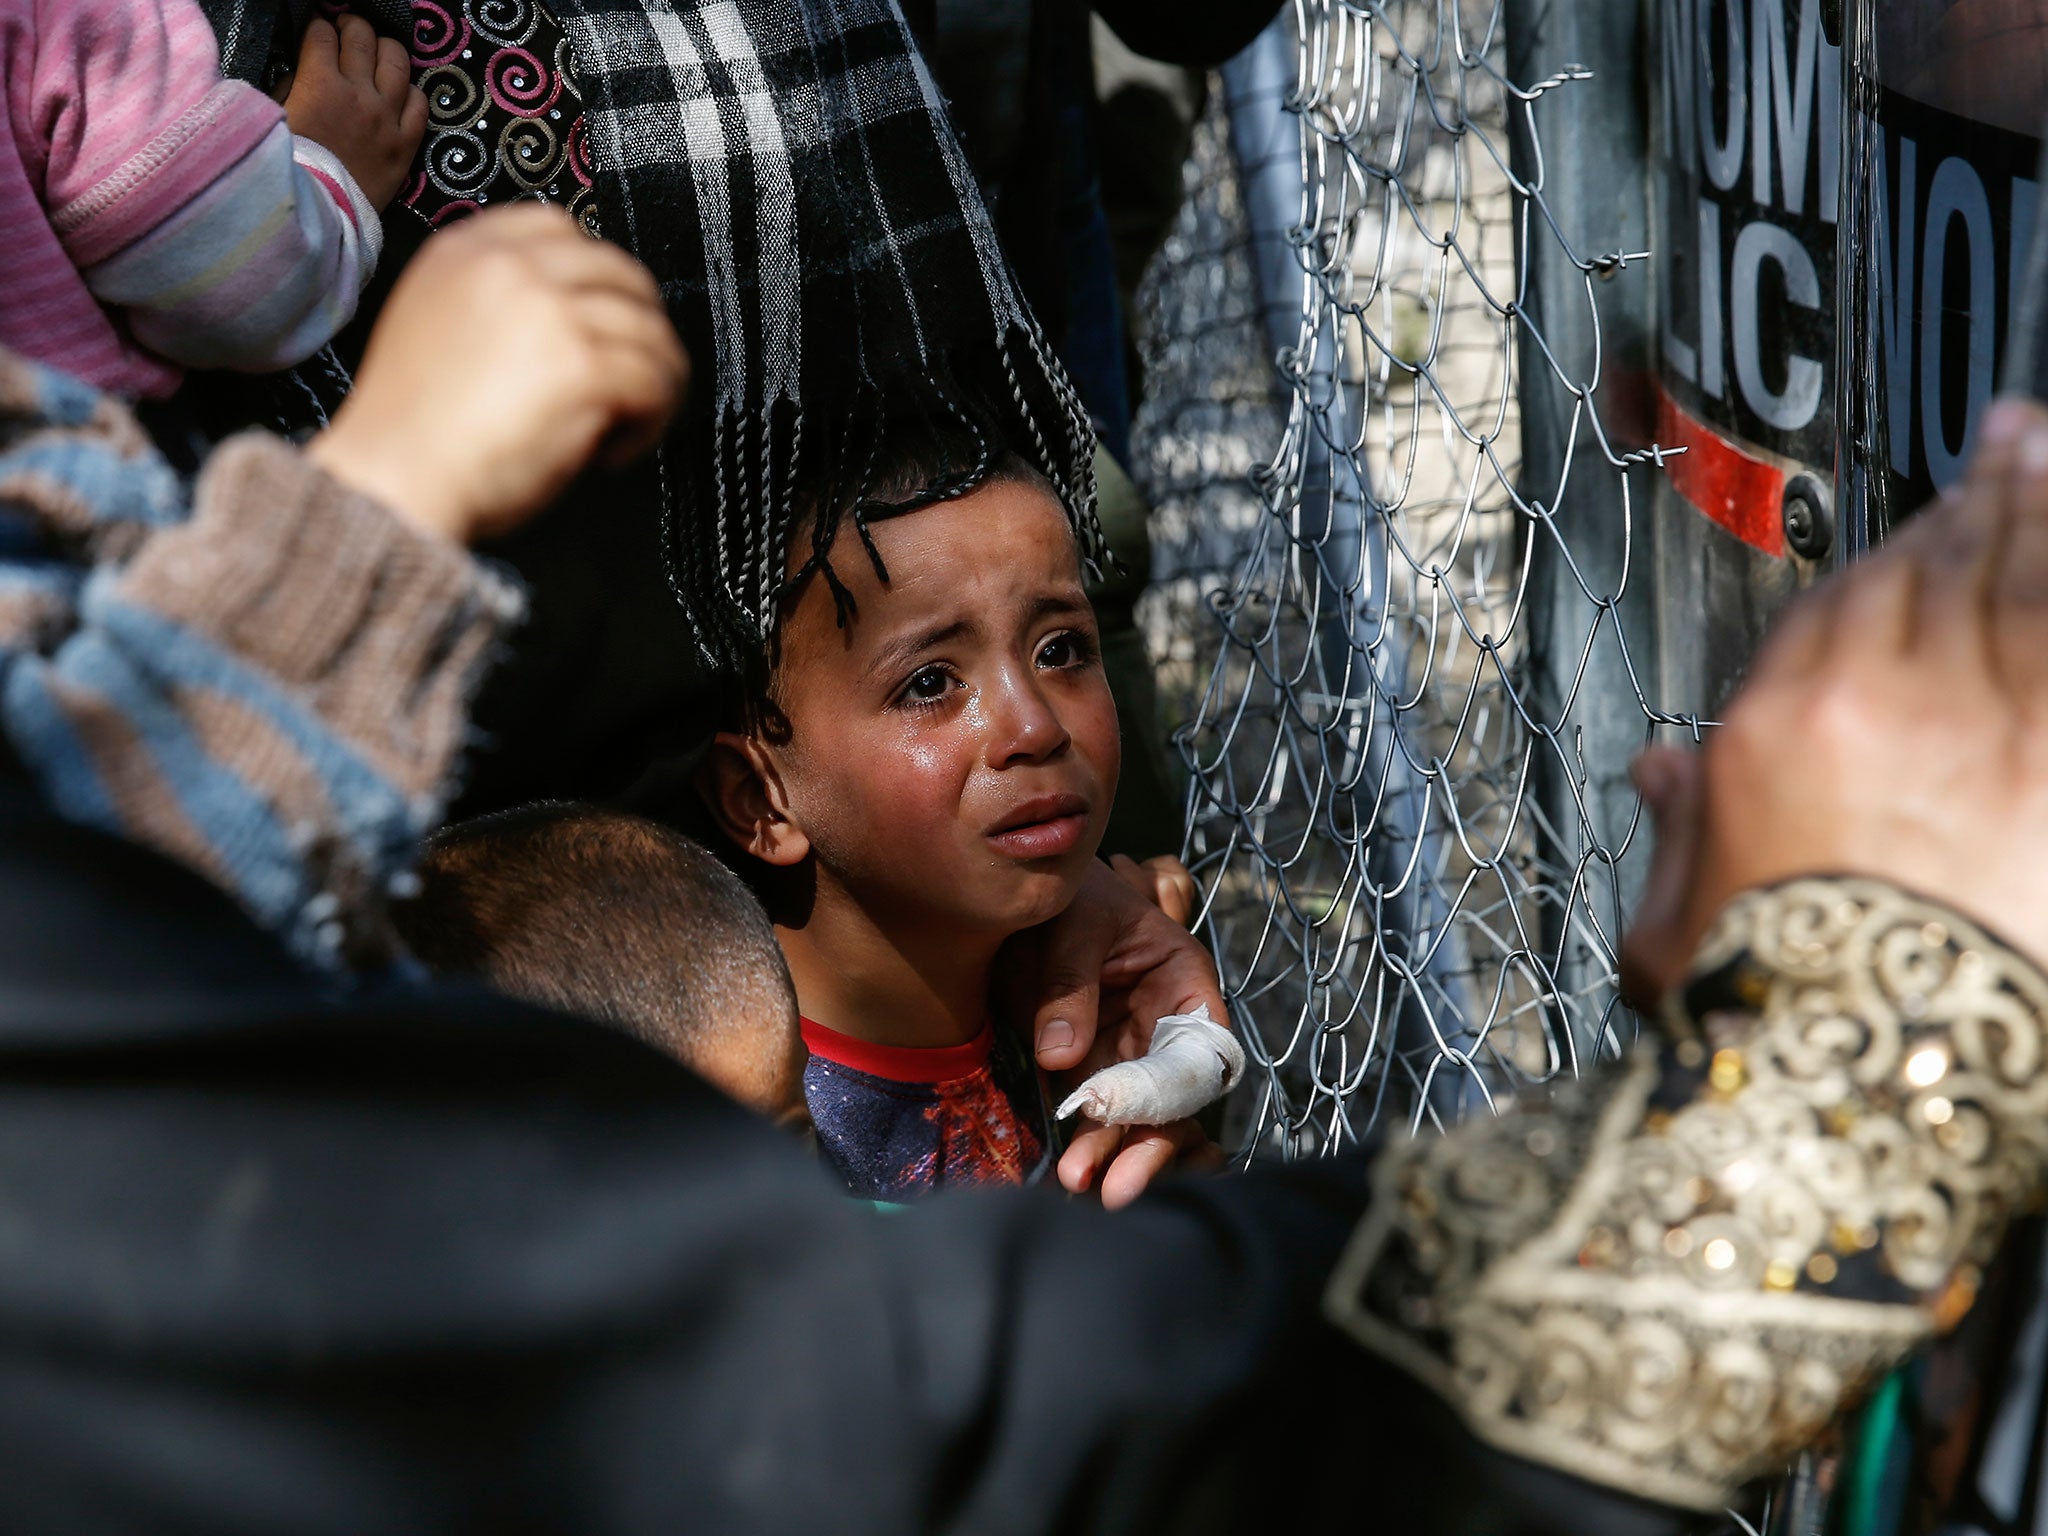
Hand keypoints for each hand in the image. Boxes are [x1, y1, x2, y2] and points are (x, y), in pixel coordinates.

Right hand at [284, 16, 426, 210]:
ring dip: (385, 49)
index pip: (322, 34)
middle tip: (346, 32)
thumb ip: (291, 86)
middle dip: (351, 26)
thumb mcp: (276, 116)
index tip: (318, 30)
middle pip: (363, 37)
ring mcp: (387, 117)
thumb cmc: (289, 165)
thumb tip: (303, 68)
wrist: (318, 212)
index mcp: (319, 82)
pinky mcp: (406, 144)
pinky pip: (420, 104)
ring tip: (377, 52)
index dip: (318, 26)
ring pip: (397, 62)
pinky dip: (411, 92)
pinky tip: (400, 93)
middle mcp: (358, 93)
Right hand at [306, 204, 687, 544]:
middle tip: (632, 378)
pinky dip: (649, 423)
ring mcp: (553, 311)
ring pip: (649, 331)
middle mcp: (512, 266)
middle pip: (619, 271)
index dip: (594, 274)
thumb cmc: (413, 431)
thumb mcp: (436, 324)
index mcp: (466, 250)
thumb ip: (495, 300)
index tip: (601, 320)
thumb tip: (573, 315)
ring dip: (651, 383)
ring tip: (622, 426)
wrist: (395, 478)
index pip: (558, 225)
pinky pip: (655, 381)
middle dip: (638, 327)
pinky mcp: (584, 364)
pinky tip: (610, 453)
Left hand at [1009, 859, 1229, 1208]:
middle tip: (1115, 1187)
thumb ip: (1068, 981)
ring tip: (1076, 1181)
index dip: (1183, 1087)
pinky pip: (1094, 1114)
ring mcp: (1126, 1052)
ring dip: (1109, 1152)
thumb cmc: (1069, 891)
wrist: (1023, 887)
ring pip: (1133, 1116)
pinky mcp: (1086, 1069)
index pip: (1202, 1046)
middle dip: (1147, 1143)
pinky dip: (1083, 1143)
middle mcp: (1163, 1027)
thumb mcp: (1074, 920)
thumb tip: (1060, 1055)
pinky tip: (1067, 1172)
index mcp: (1183, 983)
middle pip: (1172, 1096)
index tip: (1151, 1121)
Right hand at [1621, 398, 2047, 1006]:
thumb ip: (1683, 831)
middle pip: (1940, 572)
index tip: (1925, 509)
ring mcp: (1979, 725)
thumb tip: (1660, 776)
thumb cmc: (1768, 1004)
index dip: (1899, 542)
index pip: (1843, 607)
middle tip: (2018, 439)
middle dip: (1987, 496)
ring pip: (2018, 585)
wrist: (1853, 1071)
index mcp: (1781, 729)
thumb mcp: (1681, 920)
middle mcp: (1881, 702)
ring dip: (2040, 512)